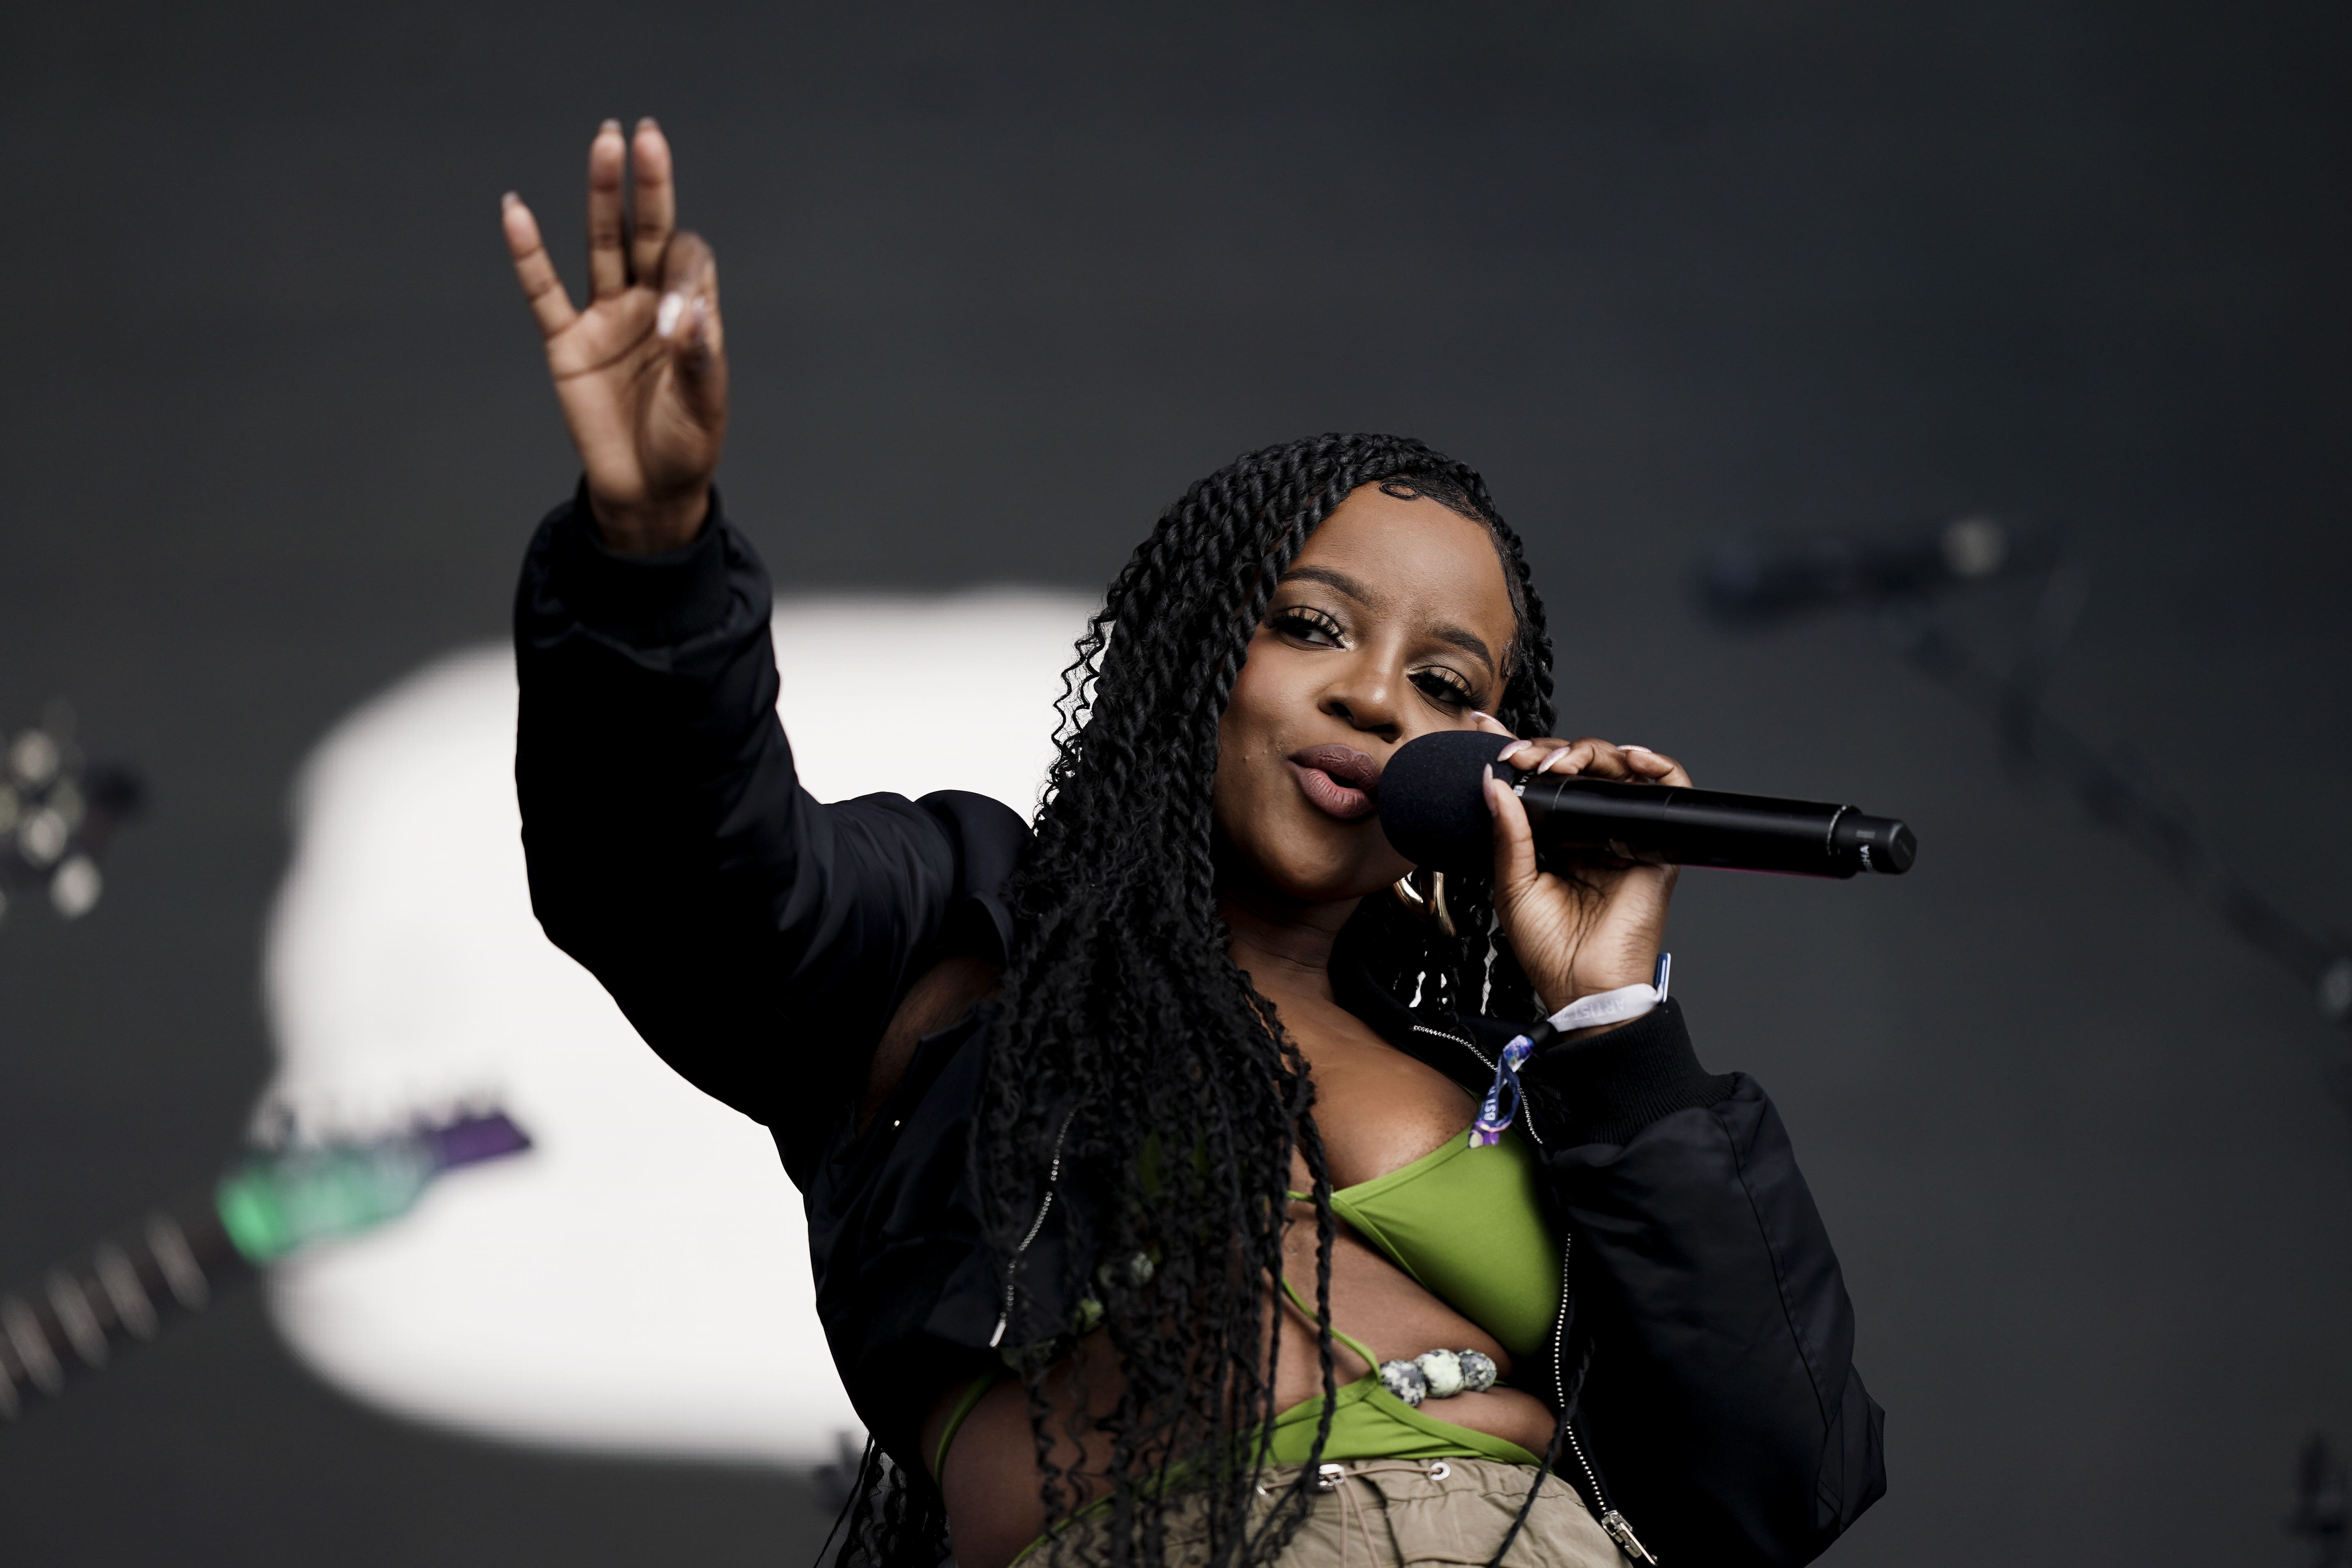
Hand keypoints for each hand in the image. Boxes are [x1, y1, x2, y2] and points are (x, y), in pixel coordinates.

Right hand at [502, 119, 727, 553]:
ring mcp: (604, 317)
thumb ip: (698, 359)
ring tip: (605, 144)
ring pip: (601, 245)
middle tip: (644, 135)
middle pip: (646, 231)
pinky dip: (528, 255)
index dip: (683, 274)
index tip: (675, 319)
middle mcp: (646, 303)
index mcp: (689, 315)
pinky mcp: (566, 342)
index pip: (687, 261)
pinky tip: (515, 211)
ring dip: (602, 198)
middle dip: (646, 187)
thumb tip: (687, 314)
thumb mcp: (703, 406)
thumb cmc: (685, 445)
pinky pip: (543, 292)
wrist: (648, 490)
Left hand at [1469, 714, 1688, 1023]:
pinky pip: (1669, 791)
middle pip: (1578, 767)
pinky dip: (1655, 765)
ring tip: (1558, 764)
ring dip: (1588, 753)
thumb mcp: (1512, 885)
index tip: (1485, 729)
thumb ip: (1507, 833)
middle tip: (1522, 758)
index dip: (1519, 749)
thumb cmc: (1549, 949)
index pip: (1539, 781)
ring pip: (1616, 769)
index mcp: (1556, 837)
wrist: (1582, 989)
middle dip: (1547, 750)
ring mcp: (1624, 834)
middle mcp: (1590, 830)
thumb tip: (1493, 783)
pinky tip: (1629, 758)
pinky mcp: (1655, 845)